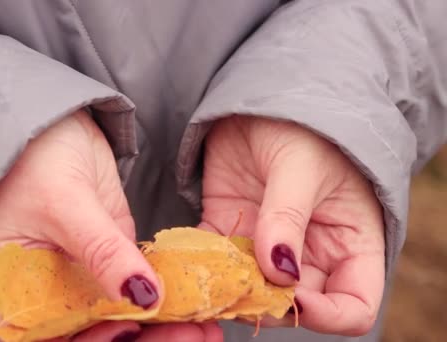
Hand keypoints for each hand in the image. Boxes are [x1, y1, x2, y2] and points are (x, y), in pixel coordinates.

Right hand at [0, 111, 221, 340]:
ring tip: (204, 325)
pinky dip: (166, 300)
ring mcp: (82, 281)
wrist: (50, 124)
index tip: (130, 329)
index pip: (50, 338)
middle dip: (142, 340)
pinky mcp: (111, 261)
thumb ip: (102, 252)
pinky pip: (137, 290)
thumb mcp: (65, 204)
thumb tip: (143, 298)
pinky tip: (198, 304)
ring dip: (162, 327)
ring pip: (121, 319)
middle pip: (91, 336)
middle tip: (192, 333)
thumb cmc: (31, 158)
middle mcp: (47, 297)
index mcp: (13, 293)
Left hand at [199, 115, 384, 335]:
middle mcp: (311, 253)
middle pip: (296, 306)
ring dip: (229, 291)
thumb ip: (288, 218)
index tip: (293, 294)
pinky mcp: (230, 231)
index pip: (354, 306)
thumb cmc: (302, 124)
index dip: (328, 314)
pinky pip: (216, 263)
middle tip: (239, 288)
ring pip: (251, 291)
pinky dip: (201, 268)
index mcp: (349, 243)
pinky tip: (187, 260)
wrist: (262, 97)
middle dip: (268, 304)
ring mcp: (267, 245)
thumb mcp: (302, 165)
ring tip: (209, 277)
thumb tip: (278, 273)